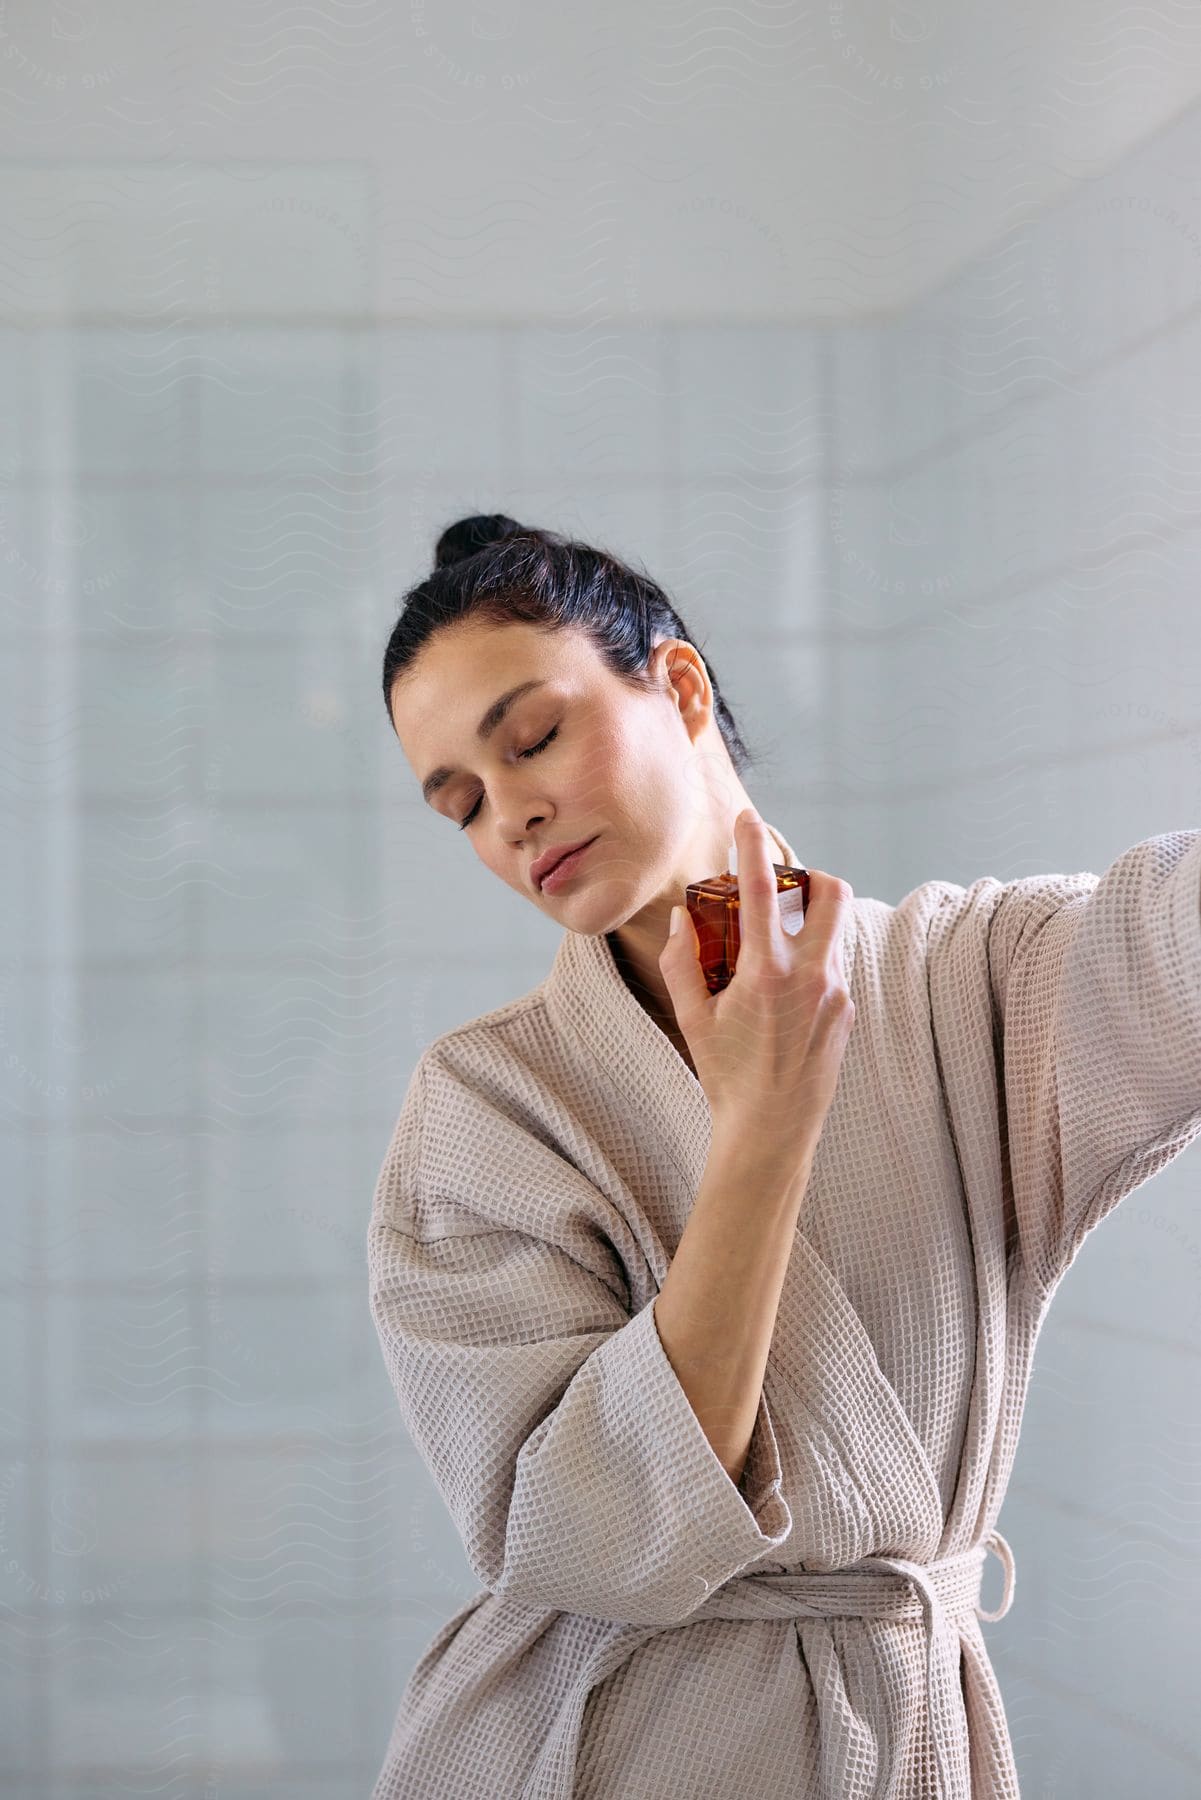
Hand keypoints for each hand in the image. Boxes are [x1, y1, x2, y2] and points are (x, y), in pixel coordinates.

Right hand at [659, 808, 855, 1149]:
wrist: (772, 1130)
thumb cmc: (726, 1076)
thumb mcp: (693, 1018)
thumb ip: (682, 961)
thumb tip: (683, 918)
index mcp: (765, 973)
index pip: (760, 889)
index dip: (754, 844)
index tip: (748, 818)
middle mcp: (810, 975)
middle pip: (831, 891)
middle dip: (809, 874)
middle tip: (782, 886)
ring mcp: (836, 992)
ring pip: (837, 927)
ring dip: (811, 917)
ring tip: (778, 939)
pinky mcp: (847, 1010)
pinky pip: (834, 963)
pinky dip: (813, 955)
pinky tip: (785, 987)